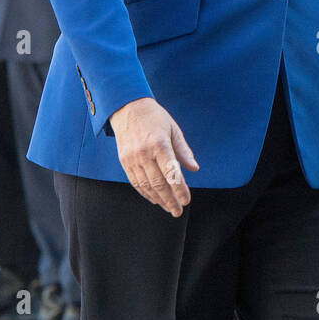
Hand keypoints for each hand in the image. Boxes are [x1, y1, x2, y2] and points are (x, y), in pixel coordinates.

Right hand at [108, 97, 199, 215]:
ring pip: (146, 185)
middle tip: (178, 211)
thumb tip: (194, 168)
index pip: (171, 172)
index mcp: (159, 144)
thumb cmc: (155, 118)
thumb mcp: (174, 129)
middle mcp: (144, 153)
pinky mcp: (124, 162)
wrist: (127, 108)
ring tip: (169, 208)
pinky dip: (145, 193)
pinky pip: (135, 182)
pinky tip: (155, 199)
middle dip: (170, 200)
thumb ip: (183, 151)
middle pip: (158, 183)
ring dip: (158, 199)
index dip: (180, 189)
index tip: (187, 199)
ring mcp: (132, 159)